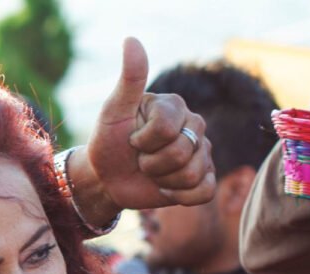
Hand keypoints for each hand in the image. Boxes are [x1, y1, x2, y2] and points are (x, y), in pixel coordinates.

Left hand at [69, 37, 215, 226]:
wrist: (106, 178)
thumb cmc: (108, 142)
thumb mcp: (113, 111)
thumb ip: (129, 80)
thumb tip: (131, 40)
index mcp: (175, 106)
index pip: (167, 129)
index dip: (143, 141)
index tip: (131, 139)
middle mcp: (194, 126)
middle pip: (181, 153)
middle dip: (151, 163)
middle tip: (140, 159)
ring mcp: (202, 153)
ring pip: (192, 174)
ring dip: (163, 181)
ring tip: (151, 172)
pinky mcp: (203, 179)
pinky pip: (203, 192)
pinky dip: (179, 196)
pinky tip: (166, 188)